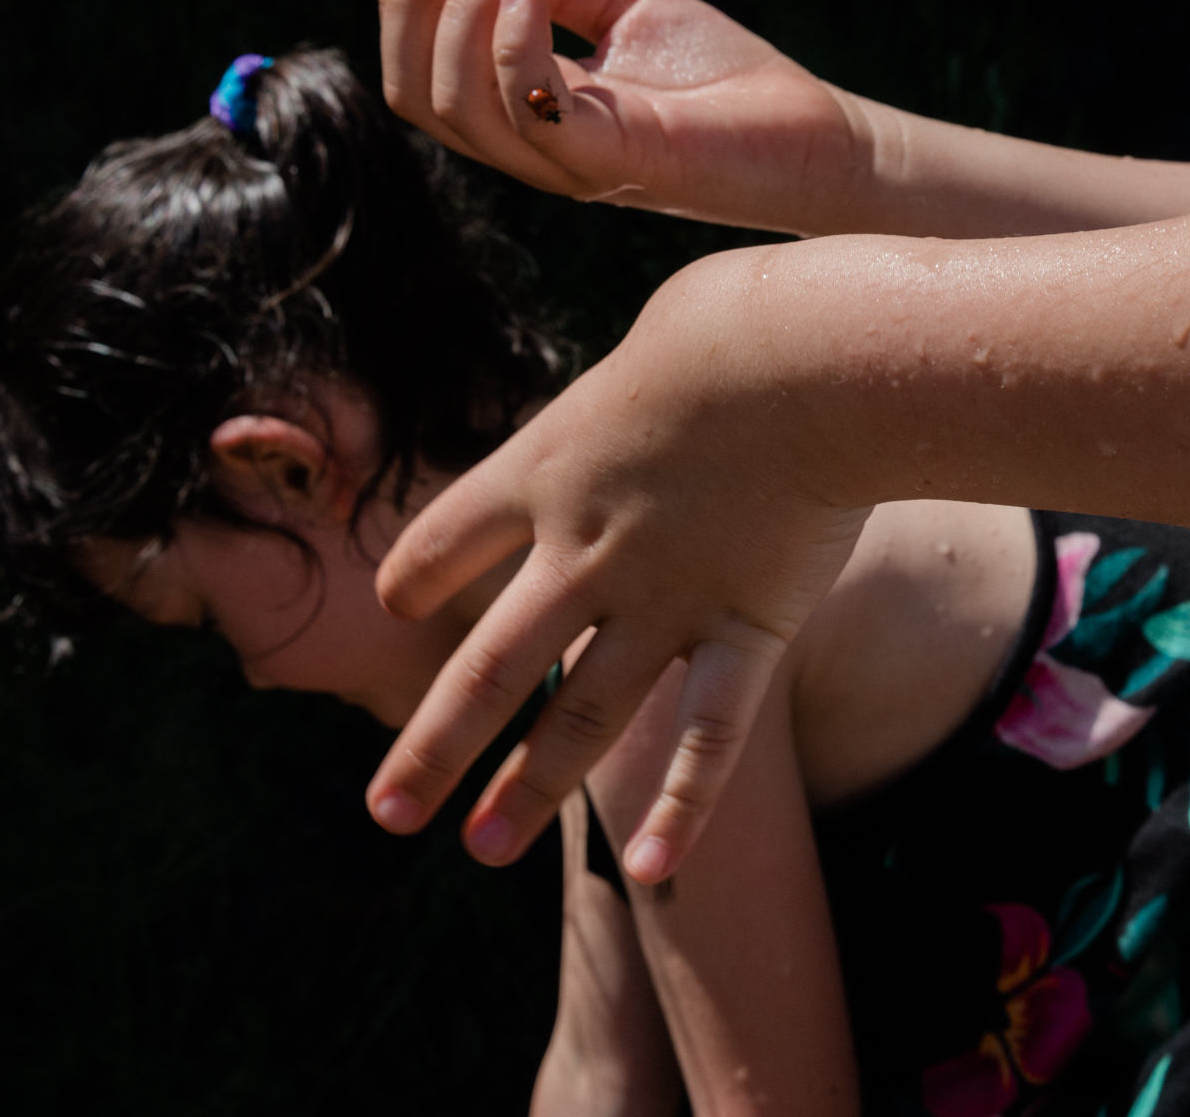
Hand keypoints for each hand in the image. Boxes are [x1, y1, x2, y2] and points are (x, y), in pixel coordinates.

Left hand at [365, 248, 871, 880]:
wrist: (801, 359)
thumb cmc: (736, 323)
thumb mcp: (657, 336)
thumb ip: (649, 380)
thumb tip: (684, 356)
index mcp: (545, 468)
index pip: (450, 535)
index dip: (419, 572)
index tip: (399, 602)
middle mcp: (583, 549)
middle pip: (489, 664)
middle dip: (435, 744)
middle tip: (388, 811)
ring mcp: (661, 599)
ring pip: (581, 713)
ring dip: (528, 786)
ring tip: (479, 848)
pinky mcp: (746, 625)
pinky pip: (708, 732)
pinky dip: (683, 802)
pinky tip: (651, 865)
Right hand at [378, 0, 866, 234]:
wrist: (810, 131)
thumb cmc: (722, 75)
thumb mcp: (622, 4)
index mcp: (526, 114)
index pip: (418, 80)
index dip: (402, 5)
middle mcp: (535, 148)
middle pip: (415, 97)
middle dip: (411, 8)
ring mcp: (569, 162)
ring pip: (457, 110)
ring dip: (458, 19)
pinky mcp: (613, 162)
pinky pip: (530, 112)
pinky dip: (513, 40)